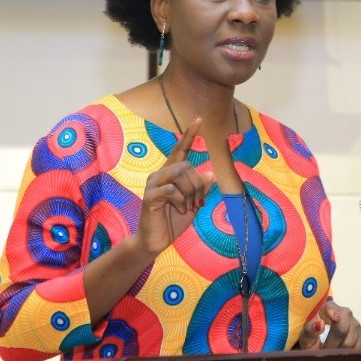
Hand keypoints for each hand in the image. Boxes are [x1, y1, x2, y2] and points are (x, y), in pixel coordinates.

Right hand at [135, 117, 215, 253]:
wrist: (155, 240)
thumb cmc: (173, 220)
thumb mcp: (193, 203)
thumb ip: (201, 189)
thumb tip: (211, 173)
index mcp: (170, 173)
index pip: (180, 149)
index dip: (189, 135)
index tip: (199, 119)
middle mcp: (160, 174)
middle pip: (186, 166)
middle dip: (198, 184)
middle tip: (198, 202)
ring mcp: (153, 184)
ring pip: (179, 174)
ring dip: (191, 192)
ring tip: (189, 207)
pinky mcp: (149, 197)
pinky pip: (171, 190)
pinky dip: (181, 200)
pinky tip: (180, 209)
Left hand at [297, 300, 360, 349]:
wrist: (320, 348)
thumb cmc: (312, 341)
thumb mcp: (305, 338)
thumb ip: (309, 331)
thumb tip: (320, 324)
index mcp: (328, 308)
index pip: (331, 308)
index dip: (332, 313)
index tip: (330, 320)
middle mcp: (345, 313)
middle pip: (342, 328)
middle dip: (331, 344)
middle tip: (324, 352)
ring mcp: (356, 325)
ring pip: (350, 342)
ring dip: (339, 352)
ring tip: (330, 355)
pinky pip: (358, 349)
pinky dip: (348, 355)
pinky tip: (340, 357)